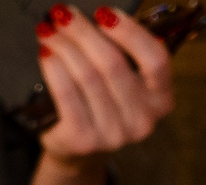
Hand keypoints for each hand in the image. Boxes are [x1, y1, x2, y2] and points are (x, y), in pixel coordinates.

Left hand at [35, 5, 173, 165]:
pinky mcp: (84, 140)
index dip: (130, 32)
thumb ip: (123, 53)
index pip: (156, 60)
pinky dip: (54, 69)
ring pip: (87, 76)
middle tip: (62, 14)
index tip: (104, 12)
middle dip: (83, 32)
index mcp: (160, 100)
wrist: (80, 148)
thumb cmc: (102, 103)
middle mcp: (142, 120)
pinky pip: (66, 94)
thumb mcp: (123, 81)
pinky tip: (45, 54)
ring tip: (48, 30)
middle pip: (113, 64)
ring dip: (63, 46)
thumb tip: (98, 16)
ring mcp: (114, 134)